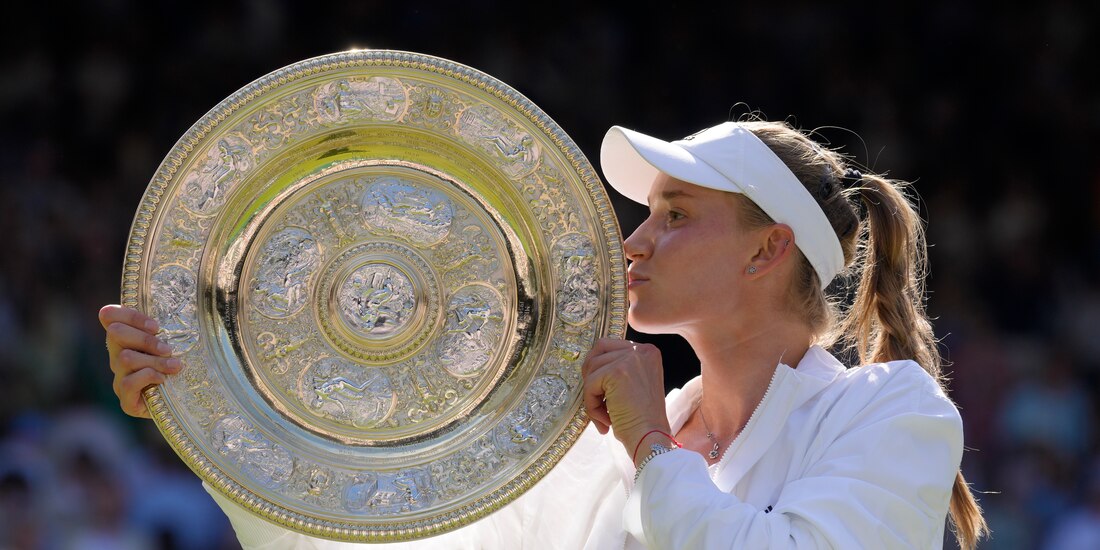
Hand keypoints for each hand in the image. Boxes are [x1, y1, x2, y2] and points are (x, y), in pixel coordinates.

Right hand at [98, 305, 180, 417]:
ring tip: (175, 366)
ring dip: (155, 361)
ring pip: (125, 359)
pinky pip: (127, 383)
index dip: (130, 316)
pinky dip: (148, 378)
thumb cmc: (182, 364)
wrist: (185, 403)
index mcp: (126, 338)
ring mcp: (119, 378)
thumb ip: (174, 323)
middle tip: (168, 348)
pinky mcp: (126, 400)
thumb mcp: (178, 340)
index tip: (156, 326)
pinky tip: (163, 380)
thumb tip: (197, 298)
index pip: (109, 315)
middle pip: (115, 334)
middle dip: (145, 339)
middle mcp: (117, 356)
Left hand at [582, 338, 671, 461]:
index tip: (604, 393)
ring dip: (592, 395)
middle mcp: (642, 350)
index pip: (610, 346)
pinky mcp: (617, 371)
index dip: (600, 369)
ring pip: (592, 368)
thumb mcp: (635, 384)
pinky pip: (590, 384)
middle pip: (598, 351)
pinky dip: (591, 404)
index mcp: (648, 351)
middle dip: (592, 378)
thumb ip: (619, 369)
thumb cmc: (642, 419)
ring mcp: (630, 358)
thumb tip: (589, 364)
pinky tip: (605, 419)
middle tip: (597, 403)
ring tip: (604, 416)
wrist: (651, 437)